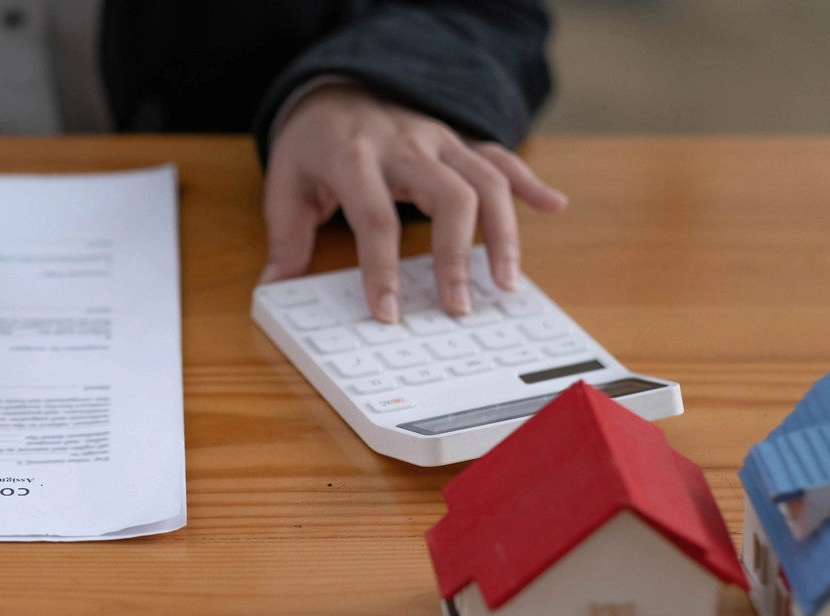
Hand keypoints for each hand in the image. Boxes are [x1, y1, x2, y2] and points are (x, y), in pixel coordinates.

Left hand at [260, 84, 567, 322]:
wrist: (335, 88)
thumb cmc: (313, 144)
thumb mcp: (285, 183)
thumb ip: (286, 235)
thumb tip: (276, 286)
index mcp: (354, 157)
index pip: (375, 217)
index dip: (382, 270)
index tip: (389, 313)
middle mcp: (405, 145)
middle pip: (449, 194)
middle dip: (457, 254)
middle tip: (458, 306)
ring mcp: (438, 139)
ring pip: (485, 179)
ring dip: (503, 232)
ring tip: (505, 283)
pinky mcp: (458, 140)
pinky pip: (501, 156)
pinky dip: (530, 181)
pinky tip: (554, 206)